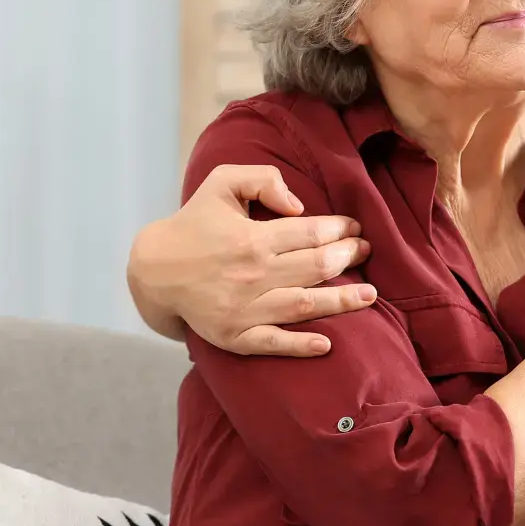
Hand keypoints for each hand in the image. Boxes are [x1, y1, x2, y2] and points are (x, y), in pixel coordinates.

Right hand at [126, 164, 378, 356]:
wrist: (154, 270)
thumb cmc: (193, 222)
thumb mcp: (221, 183)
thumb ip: (261, 180)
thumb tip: (299, 204)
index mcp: (253, 237)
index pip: (311, 233)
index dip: (340, 230)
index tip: (355, 228)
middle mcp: (253, 274)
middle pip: (316, 268)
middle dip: (348, 258)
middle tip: (367, 252)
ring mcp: (244, 309)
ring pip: (304, 305)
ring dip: (342, 301)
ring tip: (370, 296)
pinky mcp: (235, 335)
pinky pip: (273, 342)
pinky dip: (301, 345)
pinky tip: (327, 344)